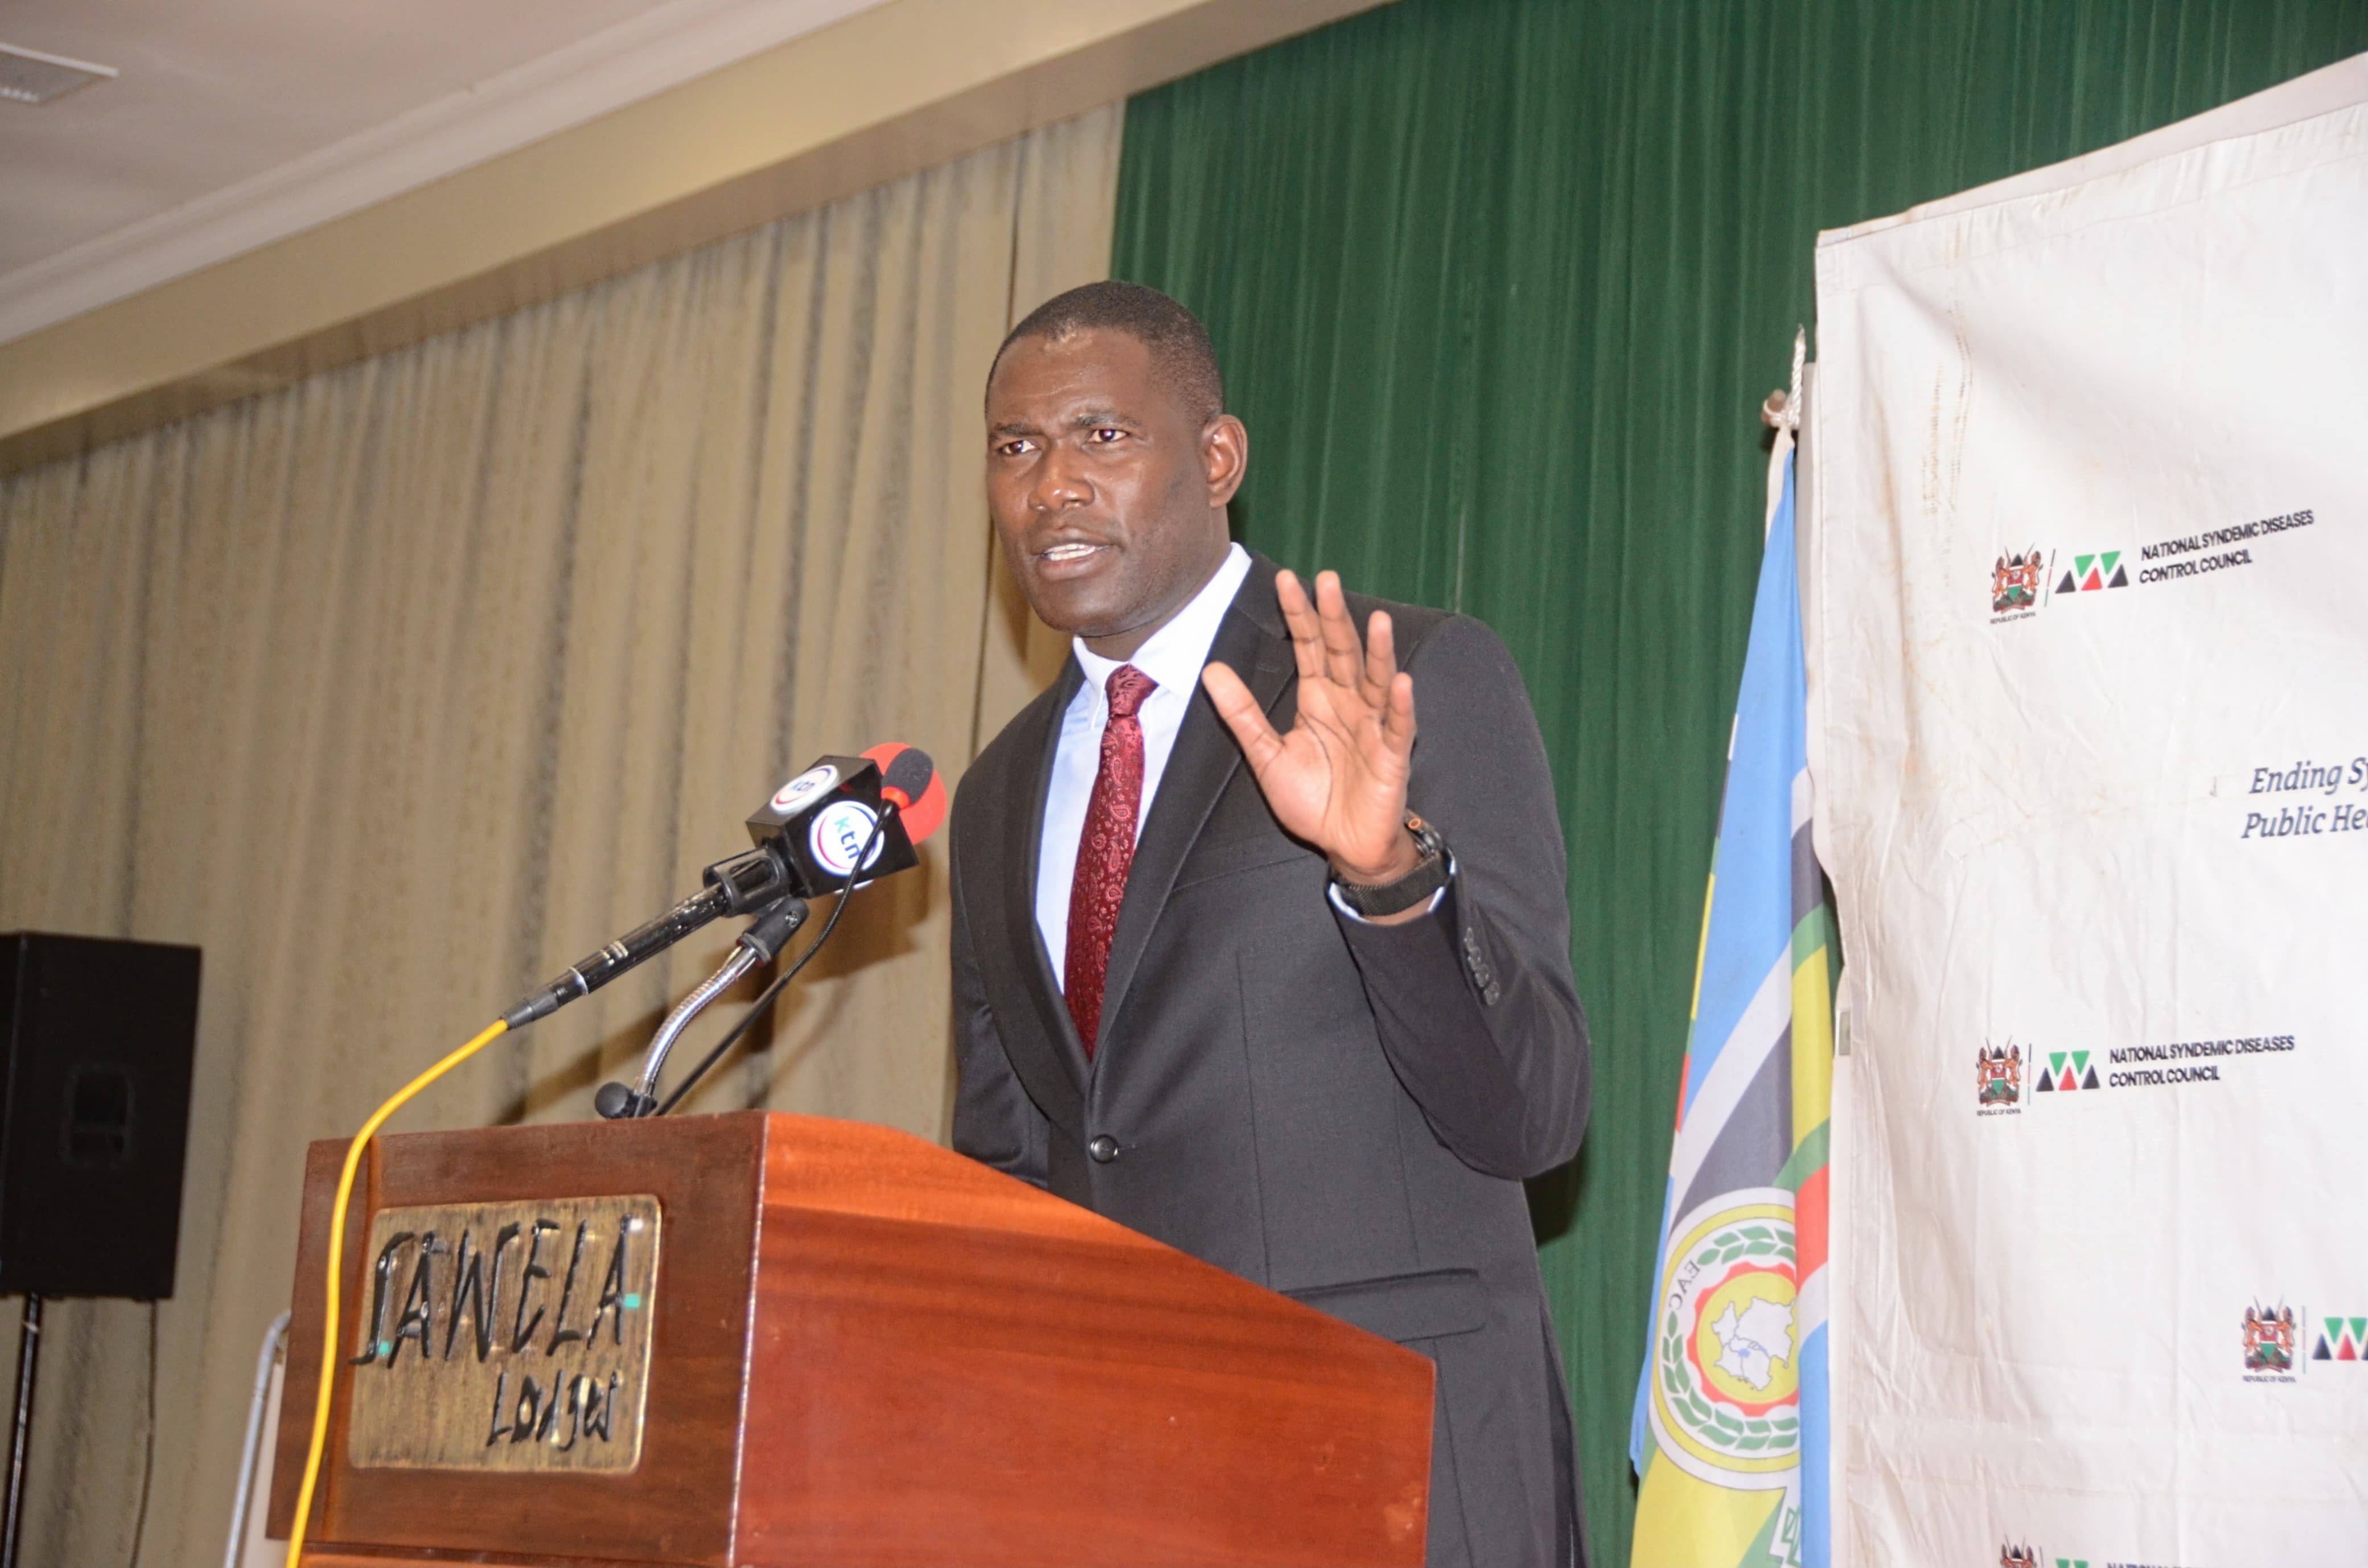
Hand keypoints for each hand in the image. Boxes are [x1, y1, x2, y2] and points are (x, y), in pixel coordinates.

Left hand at [1203, 569, 1419, 884]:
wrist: (1344, 845)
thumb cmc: (1312, 801)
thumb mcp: (1267, 756)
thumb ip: (1242, 714)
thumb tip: (1210, 670)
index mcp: (1318, 699)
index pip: (1309, 648)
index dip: (1299, 616)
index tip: (1286, 580)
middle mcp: (1349, 704)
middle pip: (1343, 652)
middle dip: (1335, 617)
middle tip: (1327, 579)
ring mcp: (1373, 727)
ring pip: (1376, 680)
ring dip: (1378, 650)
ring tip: (1377, 619)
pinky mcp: (1392, 756)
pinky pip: (1397, 727)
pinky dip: (1399, 705)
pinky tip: (1399, 681)